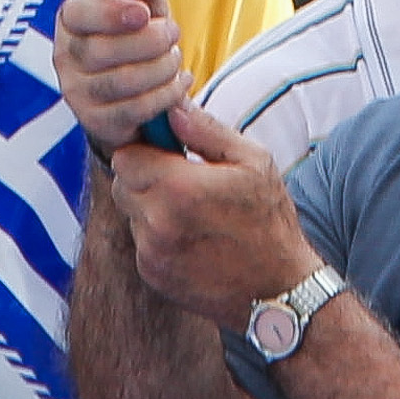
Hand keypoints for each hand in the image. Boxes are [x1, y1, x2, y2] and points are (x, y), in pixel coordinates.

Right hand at [56, 0, 187, 148]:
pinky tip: (177, 83)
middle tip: (172, 33)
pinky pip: (134, 109)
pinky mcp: (95, 121)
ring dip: (161, 68)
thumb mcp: (145, 11)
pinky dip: (165, 94)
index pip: (77, 13)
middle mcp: (65, 56)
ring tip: (174, 59)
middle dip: (150, 41)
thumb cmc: (137, 45)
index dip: (110, 13)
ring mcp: (77, 92)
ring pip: (122, 80)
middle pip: (103, 50)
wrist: (134, 100)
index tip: (143, 12)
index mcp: (72, 20)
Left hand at [94, 108, 312, 324]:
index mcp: (179, 188)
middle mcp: (157, 223)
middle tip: (182, 180)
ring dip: (151, 206)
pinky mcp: (152, 274)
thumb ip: (206, 131)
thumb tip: (172, 107)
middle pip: (123, 183)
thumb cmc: (269, 220)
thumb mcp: (253, 162)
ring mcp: (152, 253)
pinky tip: (192, 237)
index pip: (125, 156)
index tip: (168, 152)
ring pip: (131, 212)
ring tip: (192, 212)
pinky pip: (141, 240)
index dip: (145, 149)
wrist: (276, 291)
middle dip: (145, 175)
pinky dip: (157, 235)